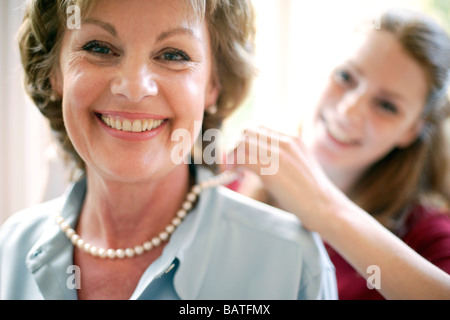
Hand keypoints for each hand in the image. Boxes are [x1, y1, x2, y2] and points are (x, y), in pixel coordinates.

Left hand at [226, 126, 347, 230]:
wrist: (326, 207)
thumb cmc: (312, 193)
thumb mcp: (299, 165)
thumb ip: (282, 157)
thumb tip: (258, 161)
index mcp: (292, 138)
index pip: (259, 128)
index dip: (245, 140)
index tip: (241, 156)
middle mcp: (285, 141)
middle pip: (247, 130)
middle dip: (236, 145)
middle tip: (234, 163)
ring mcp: (278, 153)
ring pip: (242, 142)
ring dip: (232, 155)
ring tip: (235, 171)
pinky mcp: (270, 169)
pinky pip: (242, 158)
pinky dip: (234, 165)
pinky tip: (237, 175)